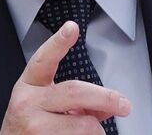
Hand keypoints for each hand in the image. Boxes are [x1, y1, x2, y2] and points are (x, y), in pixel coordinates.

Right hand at [0, 21, 130, 133]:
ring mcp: (34, 126)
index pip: (43, 60)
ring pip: (85, 126)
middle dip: (106, 98)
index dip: (58, 42)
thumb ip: (74, 101)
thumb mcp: (43, 107)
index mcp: (28, 86)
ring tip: (85, 134)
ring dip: (96, 132)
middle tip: (124, 105)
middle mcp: (27, 103)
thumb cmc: (27, 128)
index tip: (71, 27)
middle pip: (76, 92)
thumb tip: (107, 105)